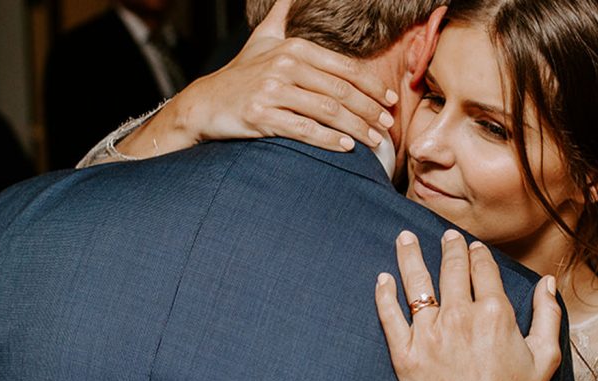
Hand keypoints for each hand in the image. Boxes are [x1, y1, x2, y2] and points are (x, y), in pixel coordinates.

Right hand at [117, 0, 396, 158]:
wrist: (206, 102)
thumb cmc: (241, 74)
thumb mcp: (263, 39)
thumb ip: (281, 16)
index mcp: (292, 48)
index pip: (342, 67)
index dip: (371, 84)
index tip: (391, 100)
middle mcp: (283, 66)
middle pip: (339, 90)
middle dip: (369, 109)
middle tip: (388, 124)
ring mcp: (271, 92)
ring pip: (326, 111)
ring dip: (356, 128)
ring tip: (375, 140)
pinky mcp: (261, 116)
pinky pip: (304, 129)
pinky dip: (329, 139)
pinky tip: (346, 148)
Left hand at [374, 230, 561, 380]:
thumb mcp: (546, 356)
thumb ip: (548, 315)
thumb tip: (547, 282)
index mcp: (495, 313)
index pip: (483, 270)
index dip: (478, 255)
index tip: (474, 247)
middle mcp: (461, 317)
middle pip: (452, 269)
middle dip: (450, 247)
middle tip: (446, 236)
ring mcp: (430, 334)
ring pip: (417, 283)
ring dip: (410, 255)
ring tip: (404, 237)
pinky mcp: (406, 354)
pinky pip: (390, 316)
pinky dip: (384, 294)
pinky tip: (383, 279)